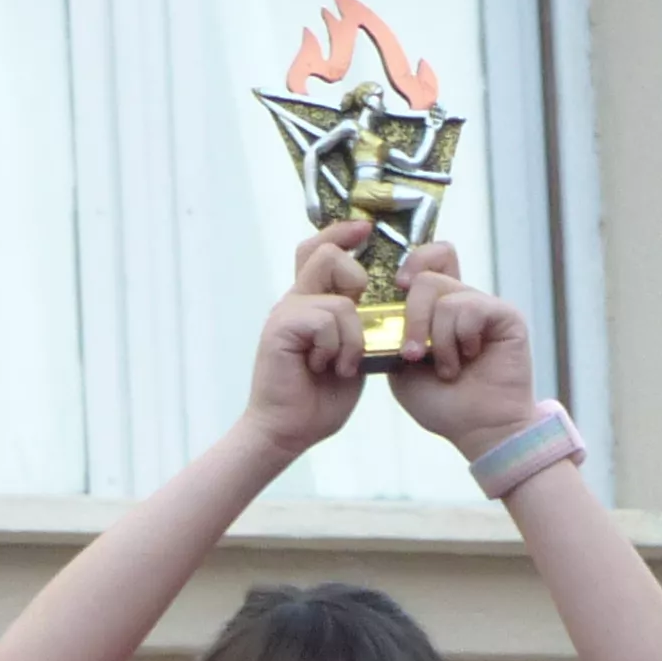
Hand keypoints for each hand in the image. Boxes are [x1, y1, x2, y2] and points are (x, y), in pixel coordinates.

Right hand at [242, 223, 374, 460]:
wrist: (287, 431)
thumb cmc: (318, 400)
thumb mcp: (351, 356)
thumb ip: (360, 329)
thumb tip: (381, 310)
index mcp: (310, 303)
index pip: (320, 250)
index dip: (342, 234)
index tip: (366, 229)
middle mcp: (295, 300)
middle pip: (323, 253)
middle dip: (353, 277)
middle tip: (357, 316)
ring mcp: (285, 313)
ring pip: (336, 297)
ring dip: (352, 336)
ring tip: (342, 364)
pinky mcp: (280, 329)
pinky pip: (324, 320)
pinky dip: (336, 347)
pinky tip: (326, 368)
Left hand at [390, 242, 544, 454]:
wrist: (478, 429)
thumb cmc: (444, 403)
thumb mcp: (401, 369)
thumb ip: (394, 335)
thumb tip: (391, 306)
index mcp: (438, 309)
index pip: (430, 259)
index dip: (413, 261)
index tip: (400, 286)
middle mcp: (462, 302)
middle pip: (428, 276)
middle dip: (413, 318)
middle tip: (414, 354)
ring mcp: (485, 307)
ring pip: (445, 296)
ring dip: (439, 339)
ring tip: (449, 368)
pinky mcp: (506, 316)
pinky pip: (470, 308)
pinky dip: (461, 337)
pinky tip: (470, 358)